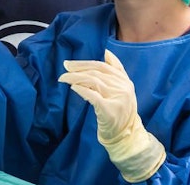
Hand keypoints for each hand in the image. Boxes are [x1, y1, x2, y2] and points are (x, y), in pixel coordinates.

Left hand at [59, 51, 164, 181]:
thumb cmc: (120, 112)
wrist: (126, 136)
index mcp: (126, 81)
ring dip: (76, 78)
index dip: (86, 62)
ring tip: (64, 78)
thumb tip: (106, 53)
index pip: (104, 66)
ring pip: (93, 81)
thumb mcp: (122, 90)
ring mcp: (118, 98)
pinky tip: (73, 88)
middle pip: (97, 72)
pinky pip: (93, 95)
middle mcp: (124, 87)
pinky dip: (81, 89)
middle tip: (64, 67)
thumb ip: (116, 72)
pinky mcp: (110, 110)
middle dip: (78, 68)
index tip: (71, 63)